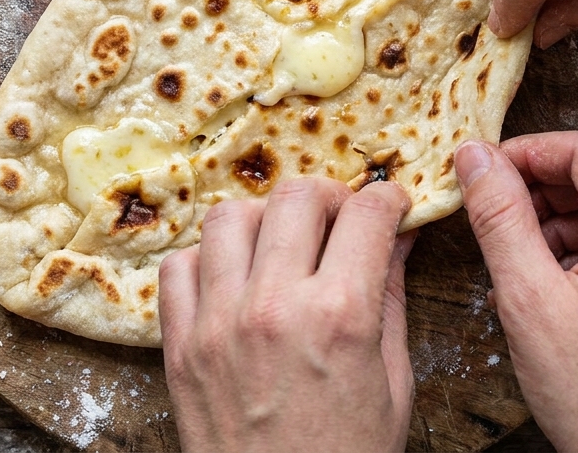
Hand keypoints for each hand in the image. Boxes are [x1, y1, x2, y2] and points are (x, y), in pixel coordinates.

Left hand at [159, 178, 416, 452]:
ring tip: (283, 244)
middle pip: (296, 196)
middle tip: (340, 220)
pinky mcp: (179, 345)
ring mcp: (218, 323)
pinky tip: (233, 278)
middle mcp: (274, 306)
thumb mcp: (393, 382)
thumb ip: (391, 296)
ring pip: (229, 216)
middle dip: (329, 196)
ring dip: (264, 218)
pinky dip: (206, 259)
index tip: (388, 204)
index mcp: (340, 316)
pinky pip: (178, 266)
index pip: (365, 213)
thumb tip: (399, 236)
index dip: (386, 198)